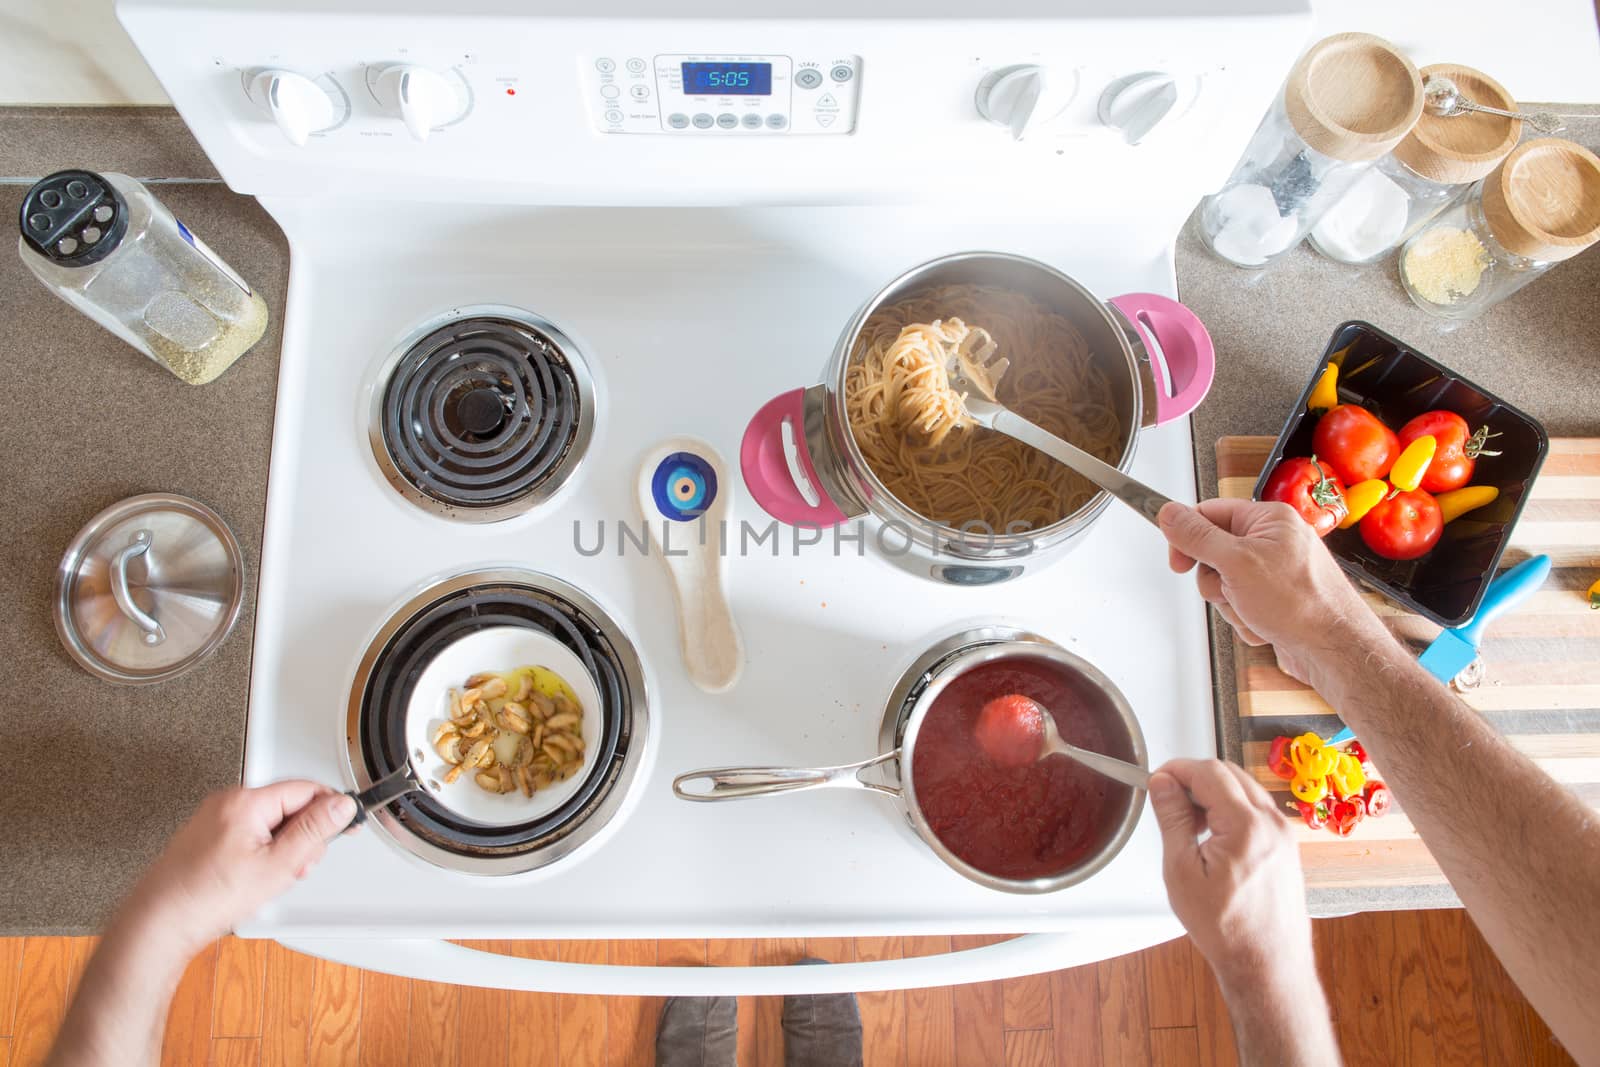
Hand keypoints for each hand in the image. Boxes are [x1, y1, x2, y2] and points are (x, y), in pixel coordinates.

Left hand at [125, 781, 354, 953]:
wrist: (159, 924)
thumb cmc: (206, 898)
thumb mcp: (277, 866)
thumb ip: (314, 831)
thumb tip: (341, 805)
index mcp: (246, 802)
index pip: (306, 789)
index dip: (330, 810)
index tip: (347, 826)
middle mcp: (227, 802)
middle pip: (288, 806)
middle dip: (302, 837)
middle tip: (297, 868)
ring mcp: (214, 819)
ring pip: (269, 823)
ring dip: (282, 848)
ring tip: (270, 879)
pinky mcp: (207, 836)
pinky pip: (249, 834)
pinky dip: (261, 853)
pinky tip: (254, 879)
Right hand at [1148, 759, 1311, 994]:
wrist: (1266, 964)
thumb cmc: (1226, 928)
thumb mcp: (1182, 870)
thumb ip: (1172, 819)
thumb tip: (1163, 784)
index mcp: (1247, 826)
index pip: (1209, 772)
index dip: (1177, 769)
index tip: (1157, 779)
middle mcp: (1273, 824)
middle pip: (1230, 773)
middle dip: (1195, 779)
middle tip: (1169, 801)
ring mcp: (1284, 835)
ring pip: (1245, 789)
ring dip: (1214, 793)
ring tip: (1189, 825)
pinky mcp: (1287, 847)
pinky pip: (1257, 810)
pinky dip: (1232, 809)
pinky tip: (1213, 837)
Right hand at [1158, 498, 1388, 685]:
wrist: (1333, 650)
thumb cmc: (1301, 603)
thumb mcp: (1236, 563)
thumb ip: (1197, 537)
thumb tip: (1169, 513)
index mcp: (1270, 519)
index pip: (1210, 514)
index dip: (1189, 538)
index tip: (1178, 562)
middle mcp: (1275, 541)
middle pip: (1215, 553)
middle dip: (1216, 581)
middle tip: (1232, 590)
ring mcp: (1277, 572)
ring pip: (1226, 584)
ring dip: (1231, 604)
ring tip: (1254, 611)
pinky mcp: (1278, 599)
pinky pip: (1243, 604)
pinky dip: (1246, 618)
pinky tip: (1265, 624)